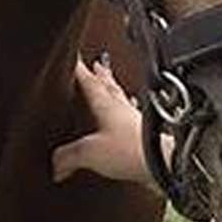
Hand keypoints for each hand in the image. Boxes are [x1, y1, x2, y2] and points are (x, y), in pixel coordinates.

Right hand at [52, 56, 160, 189]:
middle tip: (98, 64)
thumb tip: (56, 163)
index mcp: (106, 105)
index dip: (80, 70)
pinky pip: (133, 123)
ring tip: (113, 89)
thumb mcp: (89, 153)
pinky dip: (128, 120)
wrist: (165, 164)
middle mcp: (122, 109)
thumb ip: (68, 156)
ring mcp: (136, 123)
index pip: (89, 82)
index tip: (73, 57)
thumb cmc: (132, 150)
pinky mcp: (147, 139)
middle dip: (102, 76)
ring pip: (123, 102)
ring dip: (117, 93)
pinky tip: (128, 126)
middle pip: (110, 87)